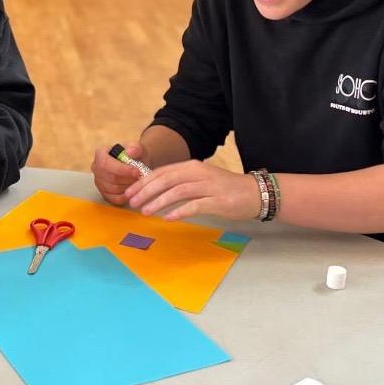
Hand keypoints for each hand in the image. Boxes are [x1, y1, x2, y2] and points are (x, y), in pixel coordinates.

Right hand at [91, 142, 149, 205]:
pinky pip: (114, 199)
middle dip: (128, 179)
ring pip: (113, 189)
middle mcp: (96, 168)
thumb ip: (135, 147)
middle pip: (110, 178)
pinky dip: (126, 197)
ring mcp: (99, 182)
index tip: (137, 172)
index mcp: (100, 154)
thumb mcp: (136, 148)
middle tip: (141, 178)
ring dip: (129, 188)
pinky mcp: (104, 193)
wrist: (134, 164)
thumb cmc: (134, 155)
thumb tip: (130, 152)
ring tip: (138, 183)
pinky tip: (134, 191)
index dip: (121, 169)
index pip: (105, 163)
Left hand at [125, 160, 259, 220]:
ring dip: (159, 201)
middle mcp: (198, 173)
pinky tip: (168, 218)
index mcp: (191, 166)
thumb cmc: (223, 189)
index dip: (143, 182)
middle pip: (166, 179)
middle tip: (132, 202)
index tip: (129, 192)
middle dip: (146, 190)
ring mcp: (208, 186)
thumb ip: (180, 183)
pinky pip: (195, 205)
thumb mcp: (199, 180)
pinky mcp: (218, 201)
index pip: (161, 172)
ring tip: (145, 211)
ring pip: (178, 191)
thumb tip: (154, 191)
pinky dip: (179, 211)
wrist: (254, 194)